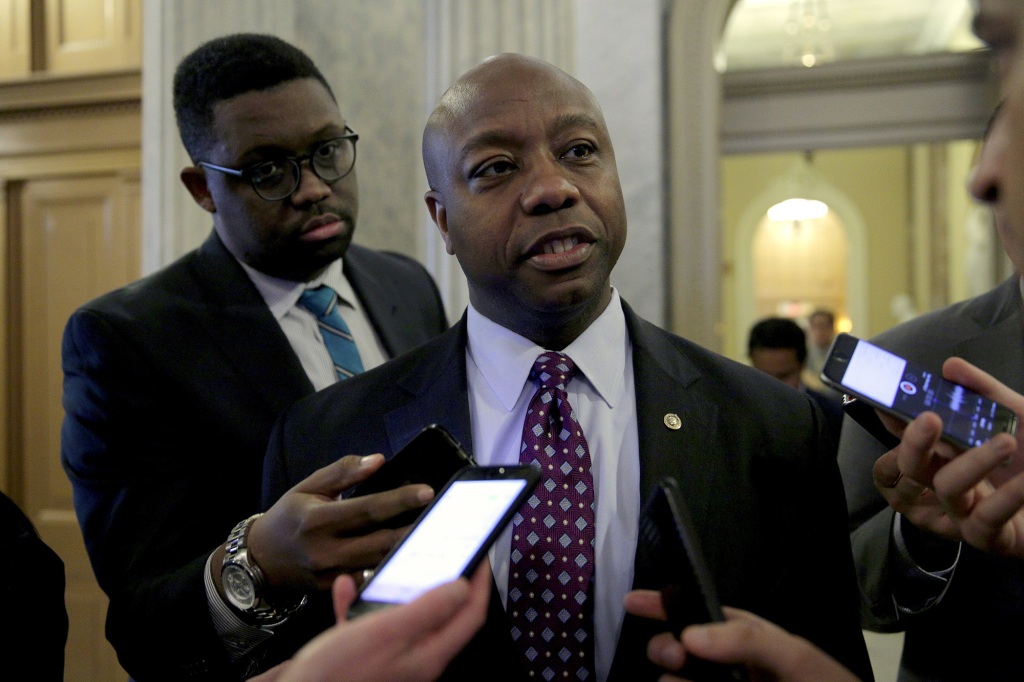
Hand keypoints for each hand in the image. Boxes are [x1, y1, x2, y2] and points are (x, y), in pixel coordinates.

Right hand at [249, 454, 434, 591]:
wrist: (261, 559)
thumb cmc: (289, 517)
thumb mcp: (308, 487)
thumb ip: (343, 472)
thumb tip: (378, 460)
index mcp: (317, 520)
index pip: (367, 509)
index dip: (399, 500)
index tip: (428, 491)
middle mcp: (324, 550)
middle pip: (379, 540)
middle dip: (414, 529)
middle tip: (444, 517)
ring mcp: (330, 575)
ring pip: (379, 563)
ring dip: (409, 551)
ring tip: (438, 536)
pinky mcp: (335, 591)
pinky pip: (370, 579)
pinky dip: (393, 568)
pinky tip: (417, 559)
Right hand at [249, 562, 490, 681]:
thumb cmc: (338, 672)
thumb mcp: (385, 632)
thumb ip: (427, 609)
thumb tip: (464, 587)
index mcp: (429, 654)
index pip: (470, 615)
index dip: (480, 584)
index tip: (482, 554)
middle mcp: (416, 659)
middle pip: (443, 615)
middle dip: (444, 582)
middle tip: (446, 552)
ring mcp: (392, 660)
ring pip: (405, 616)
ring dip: (396, 589)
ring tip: (391, 565)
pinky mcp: (366, 659)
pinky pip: (371, 625)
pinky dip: (361, 605)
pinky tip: (347, 589)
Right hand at [623, 590, 858, 681]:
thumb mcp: (797, 657)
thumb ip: (747, 639)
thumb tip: (689, 635)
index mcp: (740, 638)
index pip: (693, 613)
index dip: (660, 604)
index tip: (632, 602)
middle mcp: (721, 666)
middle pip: (673, 648)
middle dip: (663, 647)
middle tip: (676, 659)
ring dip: (671, 681)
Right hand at [873, 357, 1023, 557]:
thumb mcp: (1016, 417)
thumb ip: (984, 392)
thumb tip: (950, 367)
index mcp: (943, 455)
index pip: (905, 435)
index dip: (892, 420)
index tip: (889, 400)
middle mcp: (944, 482)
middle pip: (909, 466)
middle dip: (913, 442)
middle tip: (930, 418)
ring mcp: (963, 512)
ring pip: (946, 488)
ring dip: (974, 462)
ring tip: (1006, 442)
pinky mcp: (989, 538)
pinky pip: (986, 519)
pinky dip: (1006, 497)